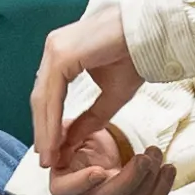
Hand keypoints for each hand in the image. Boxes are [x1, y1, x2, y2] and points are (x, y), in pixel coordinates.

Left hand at [27, 11, 144, 194]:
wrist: (153, 34)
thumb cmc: (136, 57)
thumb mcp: (111, 95)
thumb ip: (92, 117)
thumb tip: (72, 141)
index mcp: (62, 54)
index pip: (49, 95)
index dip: (48, 124)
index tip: (51, 150)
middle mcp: (54, 49)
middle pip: (41, 98)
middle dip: (43, 132)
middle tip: (47, 160)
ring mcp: (55, 49)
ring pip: (43, 98)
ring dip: (45, 131)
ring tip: (49, 157)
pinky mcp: (61, 54)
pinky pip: (52, 94)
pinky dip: (52, 120)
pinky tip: (55, 140)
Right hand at [48, 138, 175, 194]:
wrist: (101, 147)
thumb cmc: (83, 139)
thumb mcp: (70, 130)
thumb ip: (65, 132)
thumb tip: (59, 133)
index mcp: (63, 181)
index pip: (65, 190)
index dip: (82, 183)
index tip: (99, 171)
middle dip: (128, 180)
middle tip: (143, 158)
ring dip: (148, 180)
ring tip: (155, 154)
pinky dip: (162, 188)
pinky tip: (167, 169)